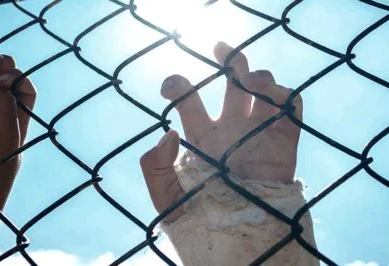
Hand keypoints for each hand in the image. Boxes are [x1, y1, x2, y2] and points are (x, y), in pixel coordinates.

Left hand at [140, 42, 302, 221]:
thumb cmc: (198, 218)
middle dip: (229, 61)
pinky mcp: (283, 143)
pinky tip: (273, 95)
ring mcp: (258, 133)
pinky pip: (291, 110)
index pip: (189, 99)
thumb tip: (167, 133)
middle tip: (220, 47)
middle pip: (232, 84)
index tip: (168, 86)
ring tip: (250, 80)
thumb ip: (155, 168)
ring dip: (258, 75)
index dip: (178, 85)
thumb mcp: (166, 197)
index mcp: (201, 135)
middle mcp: (230, 128)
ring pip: (263, 90)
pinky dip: (286, 96)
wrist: (235, 238)